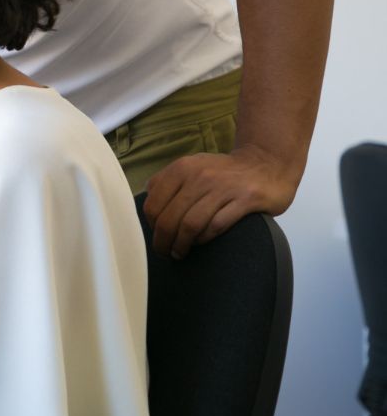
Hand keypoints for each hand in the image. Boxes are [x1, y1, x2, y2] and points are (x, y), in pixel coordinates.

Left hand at [143, 144, 299, 258]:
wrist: (267, 163)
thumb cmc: (224, 173)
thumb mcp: (192, 167)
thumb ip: (169, 183)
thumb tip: (148, 208)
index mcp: (182, 168)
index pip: (153, 204)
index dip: (151, 226)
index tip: (156, 236)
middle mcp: (200, 176)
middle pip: (169, 218)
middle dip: (163, 241)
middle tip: (165, 252)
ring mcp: (223, 188)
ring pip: (190, 224)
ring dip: (181, 244)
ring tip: (179, 253)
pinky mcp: (246, 199)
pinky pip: (217, 225)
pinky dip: (204, 238)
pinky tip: (201, 243)